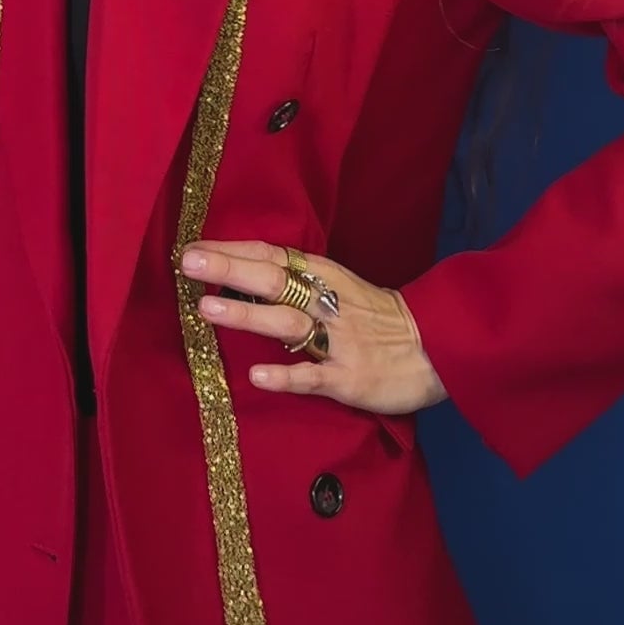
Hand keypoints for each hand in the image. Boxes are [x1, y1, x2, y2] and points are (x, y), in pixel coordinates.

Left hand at [178, 239, 447, 414]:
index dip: (232, 250)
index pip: (272, 255)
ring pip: (287, 322)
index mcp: (323, 276)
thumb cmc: (376, 316)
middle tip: (189, 263)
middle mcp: (326, 302)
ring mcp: (338, 340)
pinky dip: (286, 374)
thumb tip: (240, 272)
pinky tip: (257, 375)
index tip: (192, 246)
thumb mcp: (339, 286)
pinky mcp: (349, 378)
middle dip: (229, 271)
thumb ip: (296, 280)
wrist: (434, 348)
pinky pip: (314, 375)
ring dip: (247, 315)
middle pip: (273, 280)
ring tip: (208, 309)